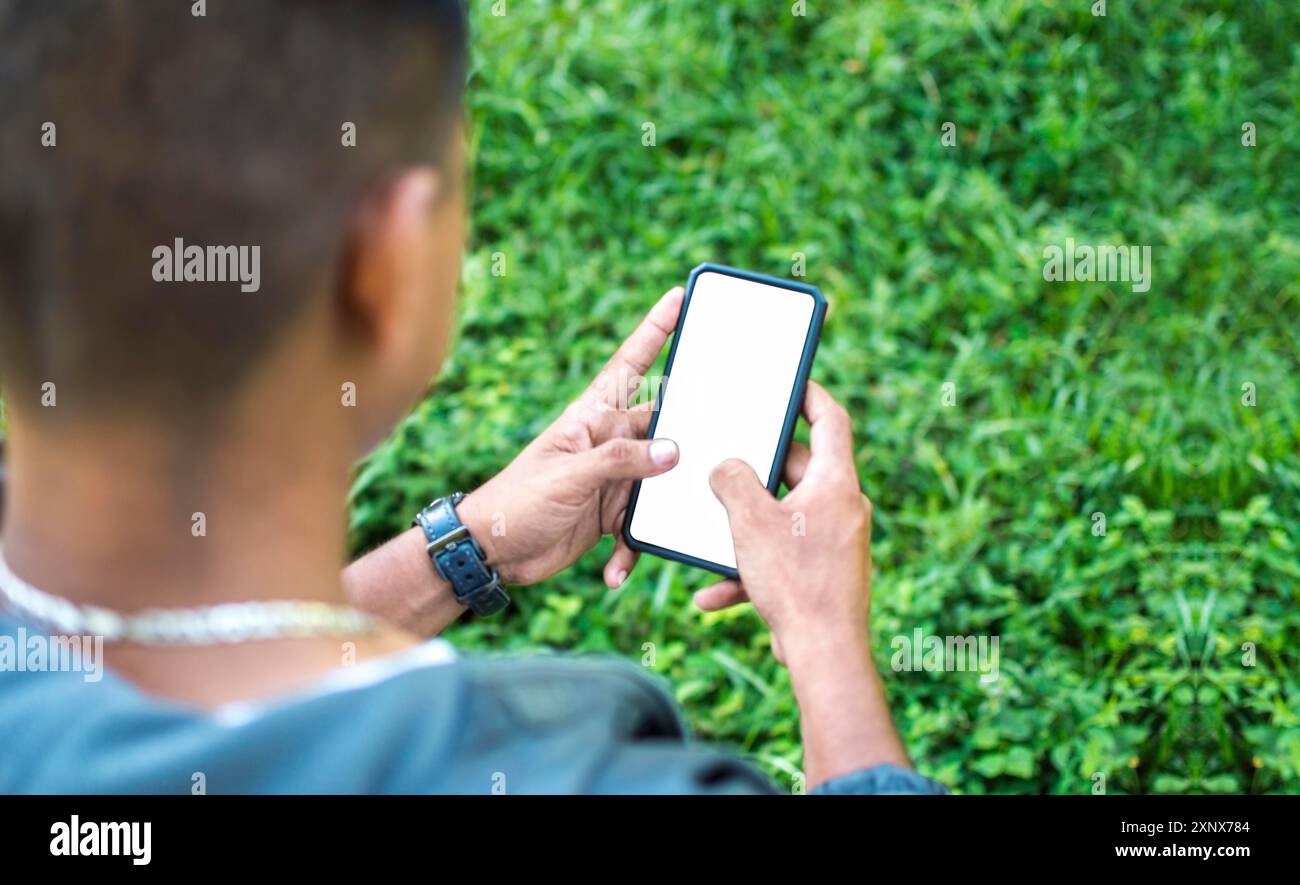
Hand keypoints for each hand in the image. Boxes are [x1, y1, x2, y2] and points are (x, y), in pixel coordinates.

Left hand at [456, 287, 684, 586]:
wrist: (489, 552)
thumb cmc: (515, 501)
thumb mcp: (567, 476)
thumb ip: (620, 461)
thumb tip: (673, 451)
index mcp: (592, 418)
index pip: (630, 365)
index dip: (654, 331)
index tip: (678, 297)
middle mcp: (608, 443)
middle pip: (663, 431)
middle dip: (689, 438)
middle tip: (721, 439)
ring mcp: (612, 480)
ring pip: (660, 484)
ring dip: (663, 508)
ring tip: (667, 524)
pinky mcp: (610, 516)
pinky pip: (638, 528)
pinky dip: (632, 551)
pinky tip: (615, 573)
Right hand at [699, 381, 909, 783]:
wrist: (825, 653)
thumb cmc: (797, 582)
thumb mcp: (750, 521)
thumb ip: (732, 482)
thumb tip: (725, 467)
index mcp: (835, 483)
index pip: (830, 420)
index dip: (810, 395)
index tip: (791, 382)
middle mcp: (842, 508)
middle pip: (797, 471)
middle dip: (756, 471)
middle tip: (726, 461)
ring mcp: (835, 543)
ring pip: (783, 518)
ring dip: (744, 528)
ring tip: (713, 532)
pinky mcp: (822, 576)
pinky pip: (781, 560)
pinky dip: (748, 571)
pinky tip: (711, 594)